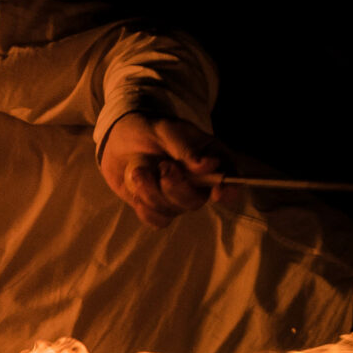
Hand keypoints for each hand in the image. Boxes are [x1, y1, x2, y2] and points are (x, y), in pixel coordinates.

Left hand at [100, 114, 236, 228]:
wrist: (121, 140)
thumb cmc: (152, 131)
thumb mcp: (168, 131)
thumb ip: (186, 148)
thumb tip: (209, 165)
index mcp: (212, 160)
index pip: (231, 180)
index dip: (229, 190)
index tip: (217, 192)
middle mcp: (200, 184)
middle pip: (196, 202)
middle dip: (175, 187)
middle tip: (163, 165)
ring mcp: (178, 199)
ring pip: (173, 211)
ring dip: (152, 193)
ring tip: (140, 171)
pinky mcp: (158, 208)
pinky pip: (158, 221)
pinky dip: (145, 209)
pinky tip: (136, 192)